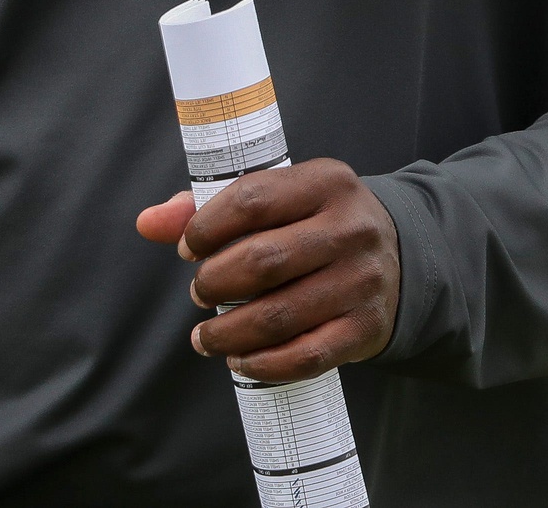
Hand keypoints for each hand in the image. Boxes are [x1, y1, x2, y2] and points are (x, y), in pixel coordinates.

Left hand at [134, 159, 399, 382]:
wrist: (400, 257)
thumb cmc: (316, 223)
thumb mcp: (278, 199)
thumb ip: (207, 207)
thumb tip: (147, 223)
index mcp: (325, 182)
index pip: (252, 201)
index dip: (206, 228)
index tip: (186, 250)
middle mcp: (350, 229)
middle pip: (263, 261)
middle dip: (214, 282)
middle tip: (197, 293)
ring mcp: (363, 281)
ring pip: (280, 314)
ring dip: (229, 332)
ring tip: (205, 336)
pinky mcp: (367, 328)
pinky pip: (307, 355)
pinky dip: (264, 364)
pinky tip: (239, 361)